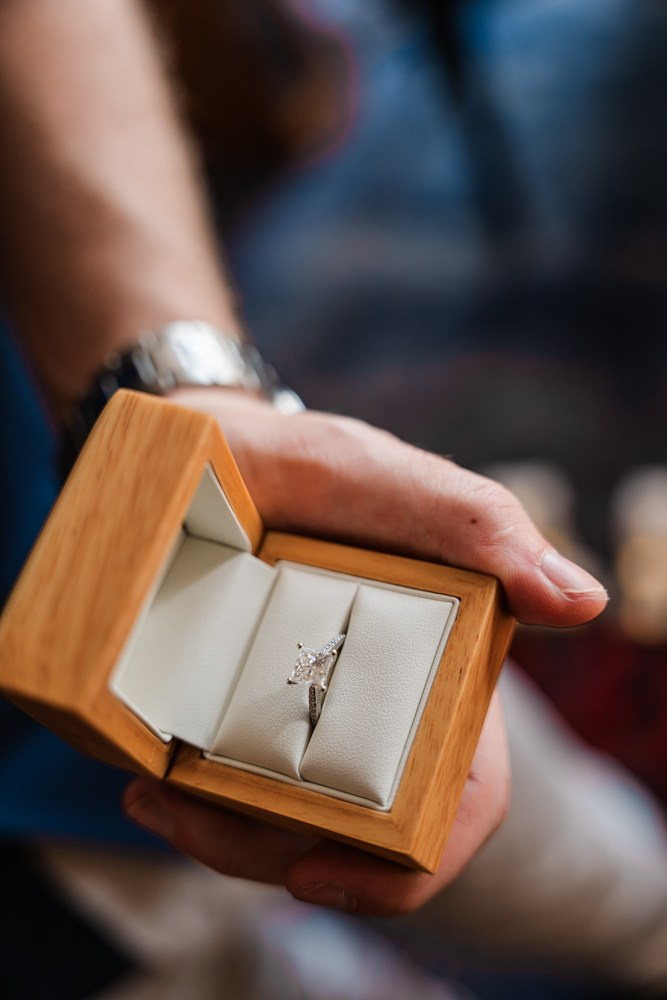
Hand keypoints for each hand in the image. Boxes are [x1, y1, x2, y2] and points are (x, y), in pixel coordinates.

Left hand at [124, 389, 606, 914]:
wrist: (215, 446)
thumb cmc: (314, 465)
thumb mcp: (384, 480)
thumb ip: (479, 527)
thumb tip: (583, 603)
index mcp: (442, 670)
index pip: (460, 795)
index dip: (411, 863)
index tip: (318, 873)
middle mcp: (382, 706)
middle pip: (353, 831)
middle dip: (274, 849)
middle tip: (187, 812)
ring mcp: (309, 714)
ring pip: (283, 825)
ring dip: (218, 833)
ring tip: (153, 796)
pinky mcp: (245, 709)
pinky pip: (231, 789)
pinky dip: (190, 803)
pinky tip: (146, 780)